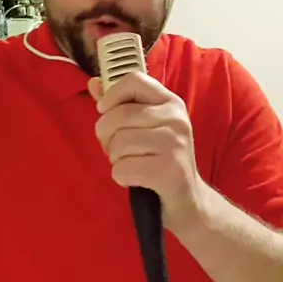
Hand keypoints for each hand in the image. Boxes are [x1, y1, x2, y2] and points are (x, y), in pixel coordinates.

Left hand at [89, 72, 206, 235]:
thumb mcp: (144, 127)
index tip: (104, 110)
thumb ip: (119, 104)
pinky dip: (120, 177)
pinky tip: (134, 179)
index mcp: (170, 102)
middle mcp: (176, 118)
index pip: (134, 80)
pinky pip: (123, 168)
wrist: (189, 201)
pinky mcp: (169, 171)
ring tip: (129, 164)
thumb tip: (94, 83)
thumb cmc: (160, 159)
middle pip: (118, 115)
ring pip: (119, 142)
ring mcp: (175, 144)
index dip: (112, 94)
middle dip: (106, 136)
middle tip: (116, 149)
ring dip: (115, 159)